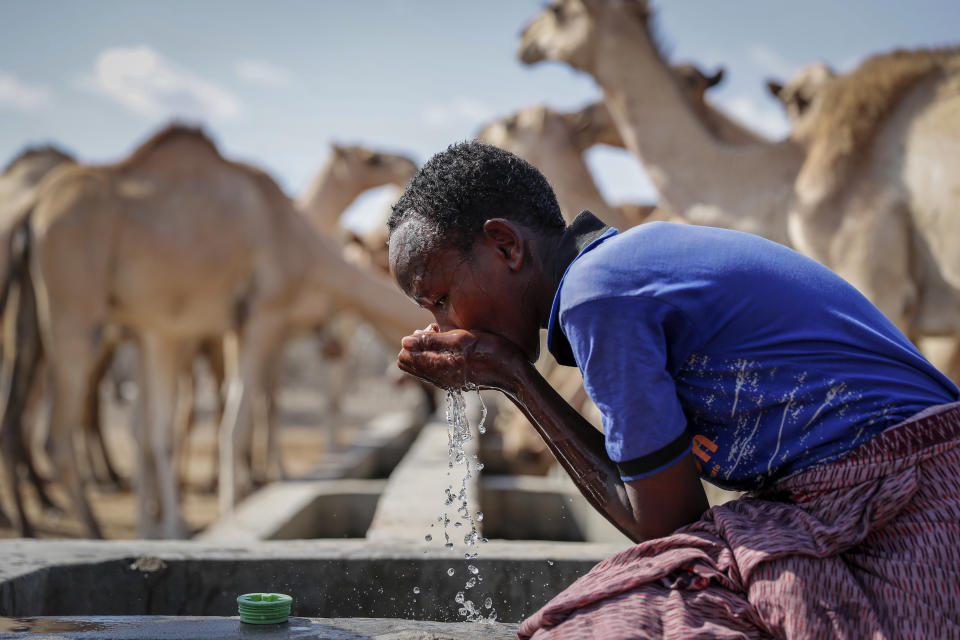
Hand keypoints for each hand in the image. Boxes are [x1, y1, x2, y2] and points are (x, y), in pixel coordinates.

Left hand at [397, 324, 526, 392]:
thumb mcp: (462, 339)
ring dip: (429, 350)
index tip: (432, 328)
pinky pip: (435, 370)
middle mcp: (439, 378)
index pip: (406, 357)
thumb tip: (404, 341)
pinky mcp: (456, 382)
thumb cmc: (491, 352)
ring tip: (446, 337)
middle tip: (437, 331)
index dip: (414, 339)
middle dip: (418, 345)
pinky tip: (453, 347)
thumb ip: (432, 340)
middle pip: (410, 363)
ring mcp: (447, 382)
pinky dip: (438, 357)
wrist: (514, 374)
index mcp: (438, 367)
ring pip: (423, 367)